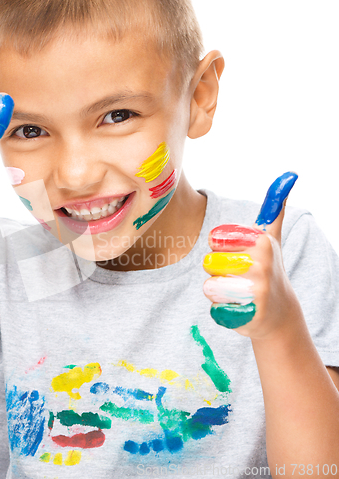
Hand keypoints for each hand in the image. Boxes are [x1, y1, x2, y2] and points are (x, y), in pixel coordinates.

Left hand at [202, 172, 300, 338]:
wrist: (279, 312)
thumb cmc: (268, 269)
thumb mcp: (272, 238)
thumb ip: (274, 209)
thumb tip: (290, 174)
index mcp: (261, 241)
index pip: (214, 239)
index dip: (220, 249)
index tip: (238, 255)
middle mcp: (261, 264)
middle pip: (208, 263)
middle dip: (217, 272)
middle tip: (238, 276)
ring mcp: (257, 291)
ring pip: (208, 286)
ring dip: (218, 291)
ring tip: (238, 292)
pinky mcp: (249, 315)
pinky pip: (214, 309)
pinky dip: (221, 311)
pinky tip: (239, 308)